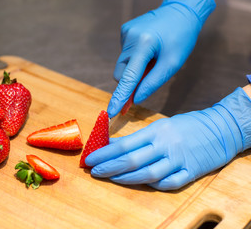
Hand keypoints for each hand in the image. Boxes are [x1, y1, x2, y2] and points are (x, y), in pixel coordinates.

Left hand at [87, 88, 250, 189]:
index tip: (90, 158)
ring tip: (111, 178)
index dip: (104, 153)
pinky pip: (170, 183)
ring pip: (148, 174)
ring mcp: (179, 159)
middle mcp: (165, 145)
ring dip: (126, 178)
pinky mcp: (191, 171)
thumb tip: (113, 144)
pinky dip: (154, 185)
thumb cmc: (186, 125)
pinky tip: (142, 184)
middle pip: (132, 160)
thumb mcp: (160, 126)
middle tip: (94, 171)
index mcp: (156, 131)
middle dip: (109, 167)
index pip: (125, 144)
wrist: (221, 127)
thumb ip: (138, 137)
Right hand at [108, 0, 215, 117]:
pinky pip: (126, 54)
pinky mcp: (124, 31)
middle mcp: (129, 37)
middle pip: (121, 72)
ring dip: (135, 68)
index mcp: (143, 44)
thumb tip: (136, 99)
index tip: (112, 112)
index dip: (120, 97)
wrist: (181, 10)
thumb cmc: (181, 36)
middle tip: (149, 77)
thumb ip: (153, 82)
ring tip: (153, 59)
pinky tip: (149, 50)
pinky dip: (135, 58)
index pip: (128, 77)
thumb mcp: (173, 63)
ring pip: (123, 64)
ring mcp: (125, 33)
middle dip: (132, 81)